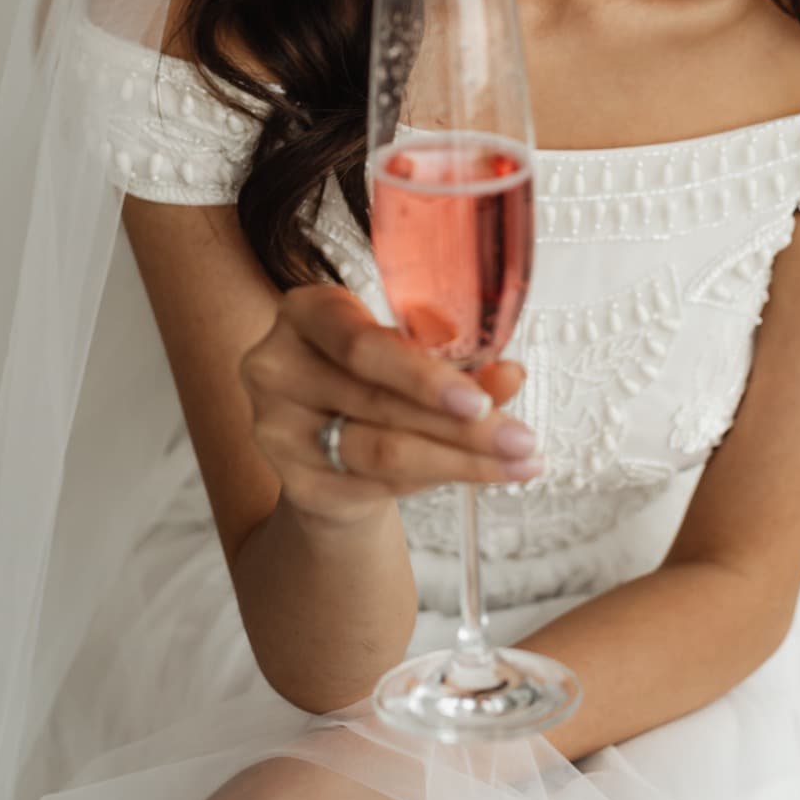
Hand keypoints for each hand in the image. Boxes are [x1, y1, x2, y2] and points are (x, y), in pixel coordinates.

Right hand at [239, 283, 537, 527]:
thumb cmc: (373, 380)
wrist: (324, 441)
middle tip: (522, 441)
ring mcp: (278, 429)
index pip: (360, 346)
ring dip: (461, 461)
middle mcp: (277, 367)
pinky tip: (479, 473)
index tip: (478, 401)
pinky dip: (436, 478)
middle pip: (380, 404)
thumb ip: (454, 360)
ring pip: (383, 451)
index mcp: (306, 313)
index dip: (421, 376)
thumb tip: (509, 376)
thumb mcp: (408, 354)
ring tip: (518, 462)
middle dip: (463, 427)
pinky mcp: (295, 481)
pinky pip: (378, 485)